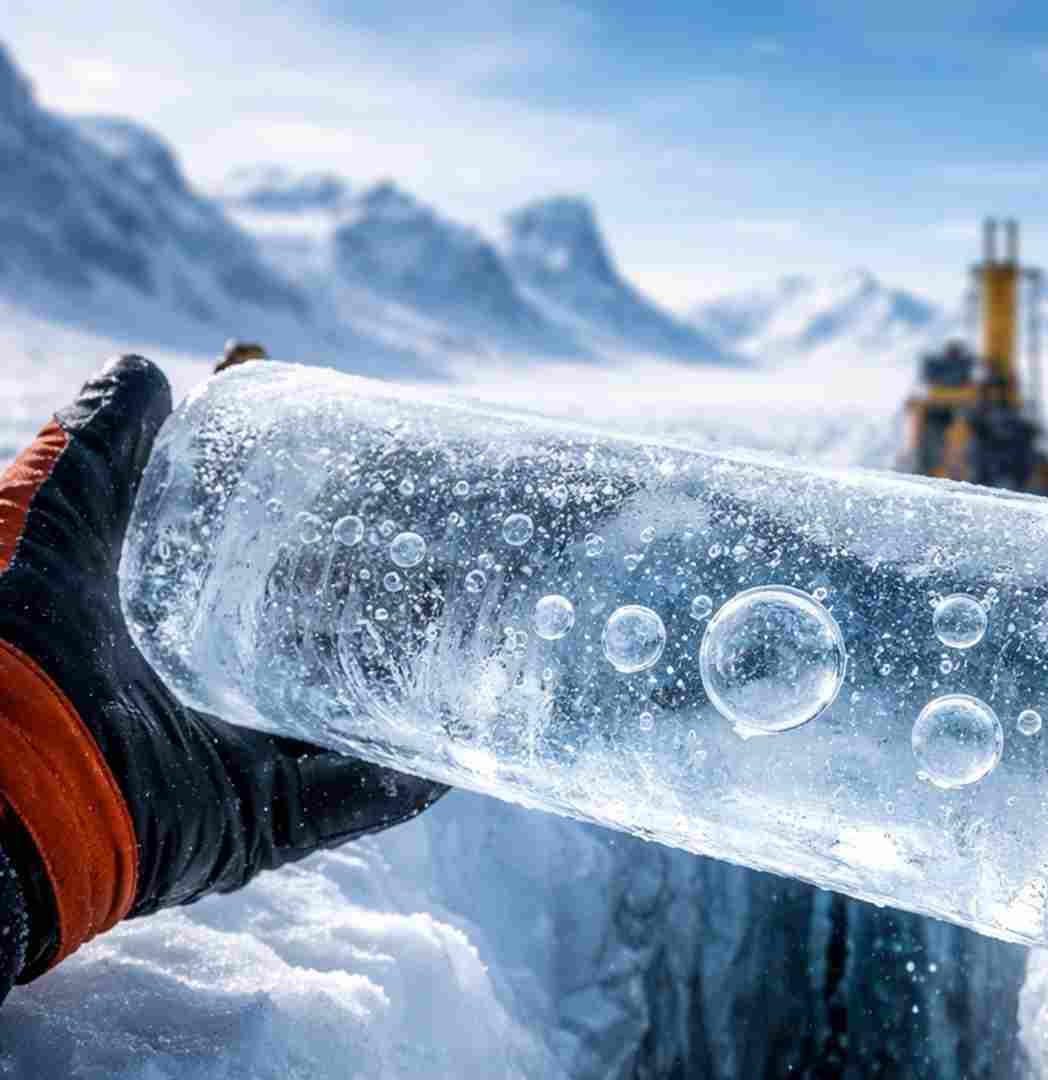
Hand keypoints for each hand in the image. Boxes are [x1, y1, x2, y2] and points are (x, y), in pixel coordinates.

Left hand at [0, 356, 446, 986]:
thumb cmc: (3, 654)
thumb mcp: (48, 528)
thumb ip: (95, 455)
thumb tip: (149, 370)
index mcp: (145, 638)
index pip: (240, 562)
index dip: (296, 509)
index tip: (353, 459)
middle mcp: (192, 704)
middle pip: (301, 637)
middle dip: (367, 589)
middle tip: (431, 533)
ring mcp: (228, 765)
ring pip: (340, 719)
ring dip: (400, 679)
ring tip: (469, 623)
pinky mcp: (258, 822)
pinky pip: (352, 802)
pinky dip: (406, 779)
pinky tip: (461, 743)